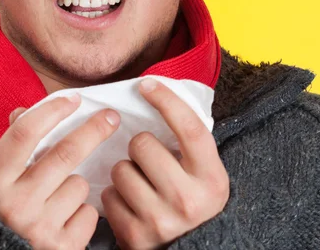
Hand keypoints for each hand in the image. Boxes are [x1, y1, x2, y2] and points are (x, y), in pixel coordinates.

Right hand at [0, 95, 119, 249]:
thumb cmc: (2, 214)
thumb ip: (11, 147)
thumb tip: (23, 112)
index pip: (24, 134)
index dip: (52, 111)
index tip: (73, 98)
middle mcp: (13, 205)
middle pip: (64, 154)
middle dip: (93, 130)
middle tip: (111, 117)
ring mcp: (38, 229)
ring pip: (79, 184)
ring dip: (76, 184)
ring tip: (58, 199)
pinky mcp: (61, 248)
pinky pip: (88, 213)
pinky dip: (83, 212)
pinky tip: (65, 221)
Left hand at [101, 78, 228, 249]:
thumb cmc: (191, 200)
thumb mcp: (202, 173)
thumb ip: (188, 143)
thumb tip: (157, 92)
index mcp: (212, 179)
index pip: (190, 129)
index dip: (167, 101)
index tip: (147, 84)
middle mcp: (189, 200)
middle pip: (142, 144)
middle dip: (139, 147)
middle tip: (148, 160)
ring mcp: (161, 220)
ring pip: (120, 169)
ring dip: (125, 172)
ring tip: (141, 185)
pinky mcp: (135, 236)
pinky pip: (107, 195)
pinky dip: (115, 196)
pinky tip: (131, 204)